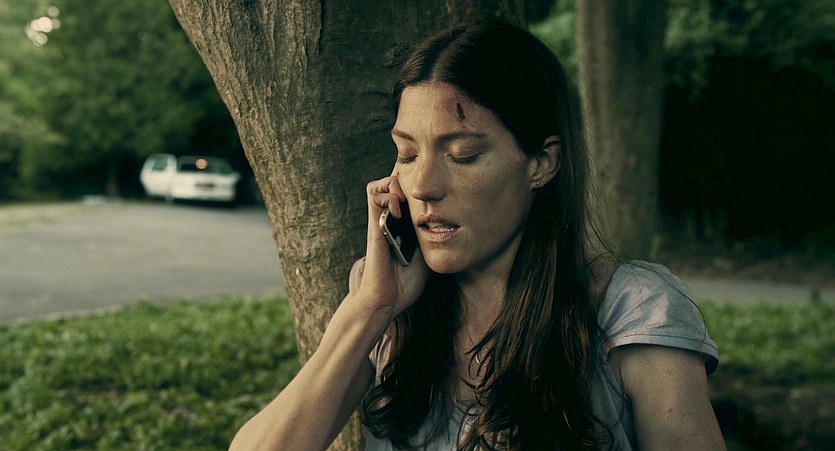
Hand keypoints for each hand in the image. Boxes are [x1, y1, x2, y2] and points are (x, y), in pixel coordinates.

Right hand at [355, 175, 428, 317]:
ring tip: (404, 203)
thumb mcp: (428, 257)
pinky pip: (374, 194)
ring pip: (381, 184)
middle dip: (408, 183)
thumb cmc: (406, 284)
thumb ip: (434, 240)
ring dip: (394, 186)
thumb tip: (453, 227)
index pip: (409, 196)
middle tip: (419, 199)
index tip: (434, 199)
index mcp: (405, 227)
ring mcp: (381, 221)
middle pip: (394, 184)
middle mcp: (391, 221)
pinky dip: (387, 194)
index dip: (419, 191)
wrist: (386, 300)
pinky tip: (397, 210)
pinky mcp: (374, 225)